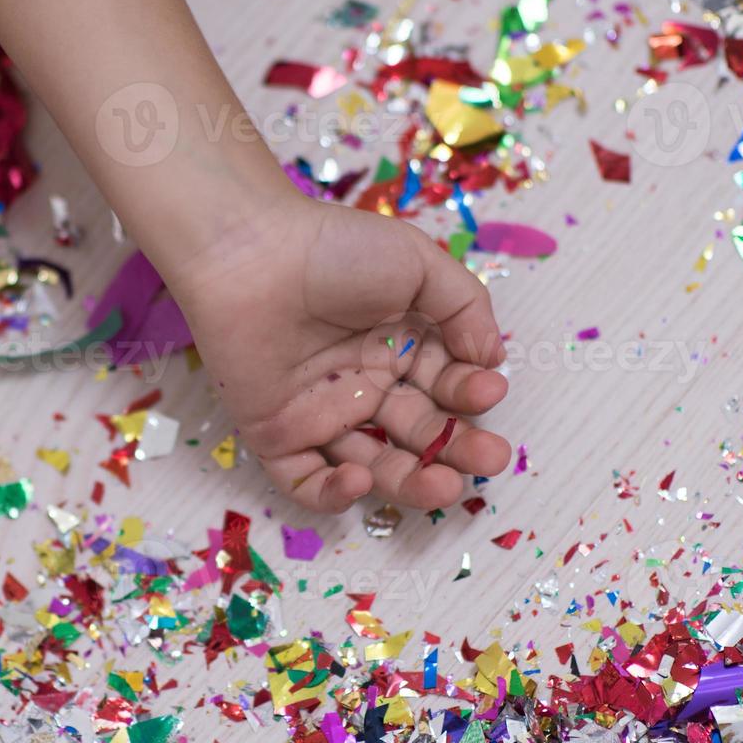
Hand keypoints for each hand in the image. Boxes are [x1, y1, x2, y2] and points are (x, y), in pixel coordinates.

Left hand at [168, 192, 511, 513]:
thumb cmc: (332, 249)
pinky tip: (362, 480)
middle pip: (418, 434)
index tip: (487, 390)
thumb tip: (493, 358)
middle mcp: (364, 384)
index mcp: (398, 346)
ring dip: (412, 483)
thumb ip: (465, 307)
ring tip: (445, 486)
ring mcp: (321, 414)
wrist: (249, 252)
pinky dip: (334, 493)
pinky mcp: (276, 434)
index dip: (469, 395)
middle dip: (457, 451)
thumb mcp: (417, 262)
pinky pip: (306, 480)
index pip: (445, 387)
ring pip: (373, 466)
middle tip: (489, 460)